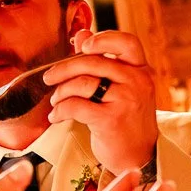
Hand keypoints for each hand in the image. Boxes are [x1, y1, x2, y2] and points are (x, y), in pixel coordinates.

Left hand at [43, 29, 158, 175]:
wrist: (138, 155)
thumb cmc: (126, 119)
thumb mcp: (121, 87)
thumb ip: (102, 60)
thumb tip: (82, 34)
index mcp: (141, 70)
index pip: (127, 42)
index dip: (103, 39)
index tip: (83, 46)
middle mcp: (137, 82)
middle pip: (93, 62)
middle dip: (64, 68)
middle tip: (49, 77)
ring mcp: (125, 100)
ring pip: (82, 83)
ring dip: (61, 91)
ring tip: (55, 100)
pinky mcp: (111, 120)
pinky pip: (76, 106)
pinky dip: (60, 110)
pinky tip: (56, 116)